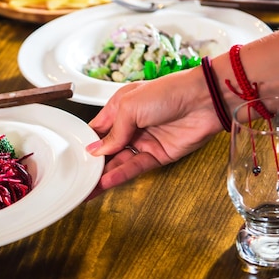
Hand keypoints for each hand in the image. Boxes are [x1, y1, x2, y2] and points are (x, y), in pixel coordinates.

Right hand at [84, 69, 222, 199]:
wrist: (204, 100)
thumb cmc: (169, 92)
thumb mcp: (130, 106)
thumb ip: (113, 131)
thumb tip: (99, 150)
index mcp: (120, 109)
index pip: (97, 131)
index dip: (86, 144)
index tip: (73, 157)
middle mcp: (130, 126)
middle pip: (107, 150)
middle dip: (92, 164)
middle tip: (77, 177)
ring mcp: (143, 142)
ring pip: (118, 162)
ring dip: (103, 174)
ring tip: (87, 187)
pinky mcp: (157, 155)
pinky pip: (135, 168)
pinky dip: (120, 175)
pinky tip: (106, 181)